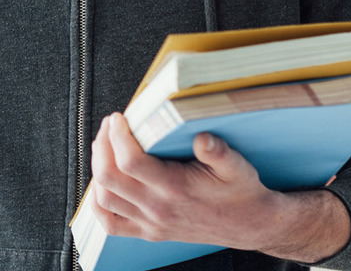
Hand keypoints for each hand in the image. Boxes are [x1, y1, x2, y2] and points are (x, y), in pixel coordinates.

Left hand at [89, 113, 349, 262]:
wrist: (252, 226)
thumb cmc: (243, 193)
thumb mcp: (238, 167)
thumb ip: (219, 152)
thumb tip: (203, 137)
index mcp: (176, 188)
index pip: (129, 161)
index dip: (116, 135)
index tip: (118, 117)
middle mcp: (158, 208)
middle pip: (108, 177)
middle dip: (102, 145)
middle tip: (109, 127)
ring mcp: (151, 223)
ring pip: (104, 198)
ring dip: (97, 169)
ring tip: (105, 147)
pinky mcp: (150, 232)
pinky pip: (110, 224)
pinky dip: (98, 204)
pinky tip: (102, 183)